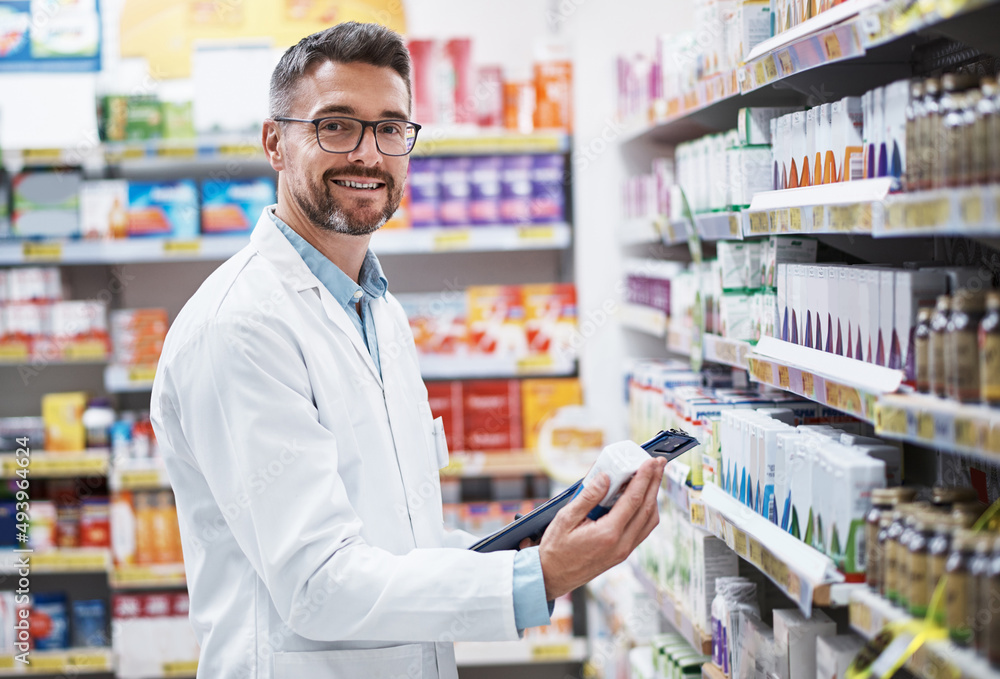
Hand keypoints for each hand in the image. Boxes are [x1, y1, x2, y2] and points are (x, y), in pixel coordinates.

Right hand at [537, 457, 666, 599]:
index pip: (633, 501)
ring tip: (653, 477)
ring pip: (649, 521)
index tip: (649, 462)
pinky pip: (643, 529)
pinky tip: (642, 499)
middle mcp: (621, 544)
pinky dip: (647, 511)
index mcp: (608, 534)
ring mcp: (624, 551)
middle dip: (654, 483)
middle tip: (659, 463)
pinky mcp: (623, 553)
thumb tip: (605, 478)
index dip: (644, 478)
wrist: (553, 576)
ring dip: (654, 497)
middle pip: (647, 509)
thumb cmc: (556, 548)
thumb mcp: (565, 518)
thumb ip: (587, 497)